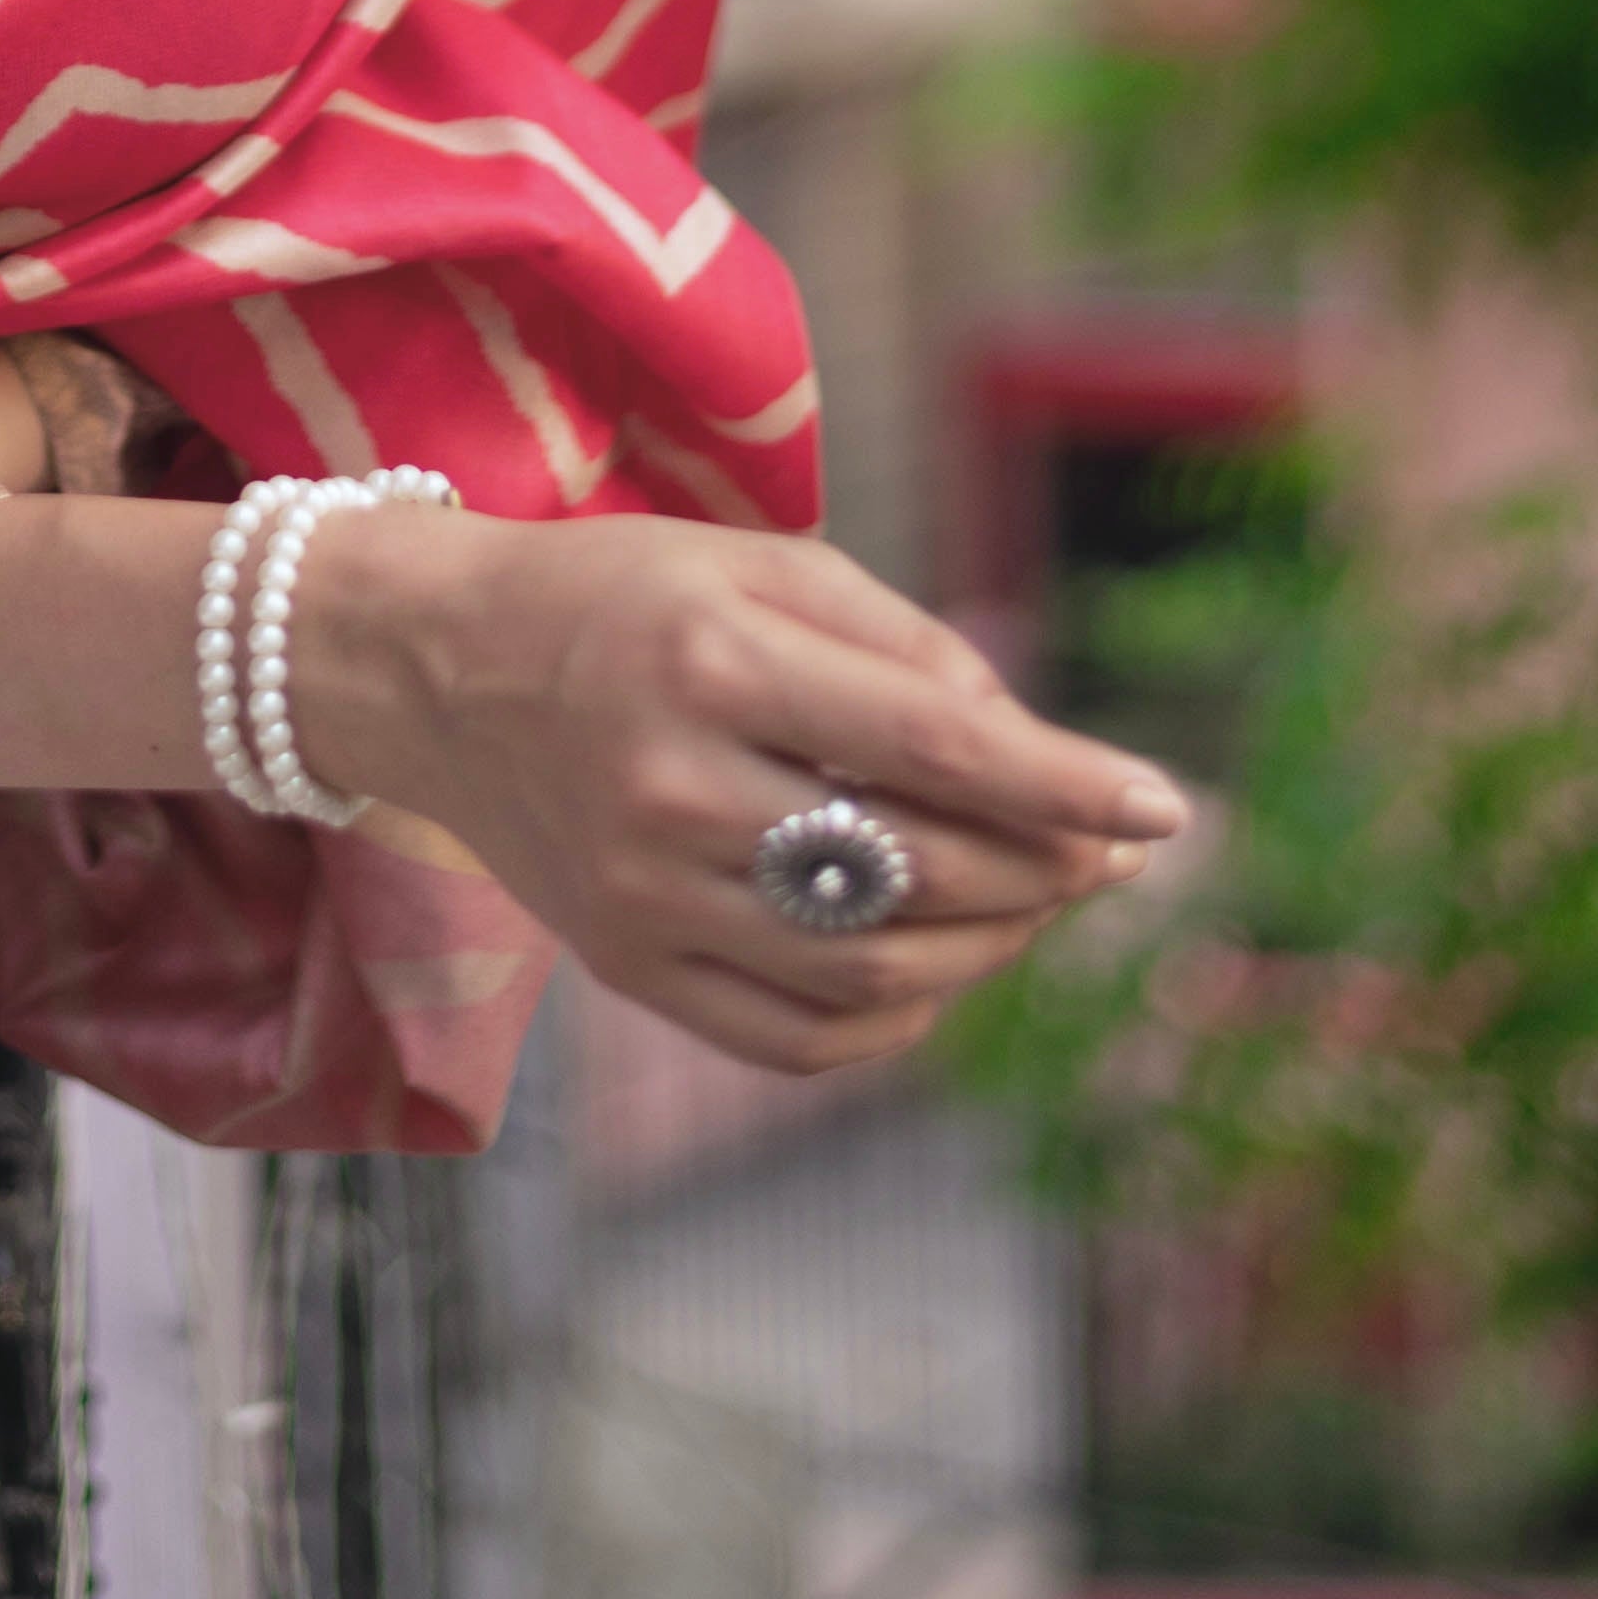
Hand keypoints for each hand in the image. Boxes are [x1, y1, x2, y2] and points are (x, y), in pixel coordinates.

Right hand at [297, 510, 1185, 1085]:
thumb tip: (1025, 745)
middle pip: (914, 867)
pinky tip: (935, 958)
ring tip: (1032, 899)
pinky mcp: (628, 971)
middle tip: (1106, 852)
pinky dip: (899, 1012)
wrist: (433, 670)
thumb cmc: (621, 596)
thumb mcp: (755, 561)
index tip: (1164, 808)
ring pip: (870, 970)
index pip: (929, 742)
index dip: (1062, 784)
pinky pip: (801, 1037)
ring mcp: (644, 896)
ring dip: (989, 946)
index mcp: (711, 654)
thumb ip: (900, 641)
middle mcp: (672, 784)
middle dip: (1045, 868)